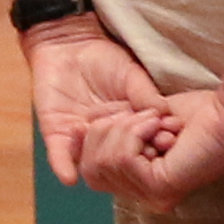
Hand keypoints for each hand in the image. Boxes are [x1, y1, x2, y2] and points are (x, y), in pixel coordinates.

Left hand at [22, 26, 162, 181]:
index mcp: (126, 126)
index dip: (152, 146)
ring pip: (90, 162)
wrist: (69, 44)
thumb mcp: (132, 75)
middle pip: (116, 159)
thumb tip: (167, 114)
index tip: (167, 144)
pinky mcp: (56, 134)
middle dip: (129, 159)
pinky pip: (59, 155)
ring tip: (115, 165)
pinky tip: (70, 179)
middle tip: (145, 154)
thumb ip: (146, 95)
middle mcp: (105, 138)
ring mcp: (81, 138)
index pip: (140, 143)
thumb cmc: (104, 58)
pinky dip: (64, 167)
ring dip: (101, 165)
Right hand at [84, 86, 223, 205]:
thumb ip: (112, 128)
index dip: (92, 137)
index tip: (112, 113)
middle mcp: (145, 196)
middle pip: (89, 169)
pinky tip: (160, 126)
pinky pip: (122, 159)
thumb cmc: (198, 114)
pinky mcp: (160, 189)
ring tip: (157, 121)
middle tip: (145, 117)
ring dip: (125, 128)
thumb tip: (77, 129)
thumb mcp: (142, 119)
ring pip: (103, 162)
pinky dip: (135, 132)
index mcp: (140, 183)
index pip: (89, 170)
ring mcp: (152, 197)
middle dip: (107, 131)